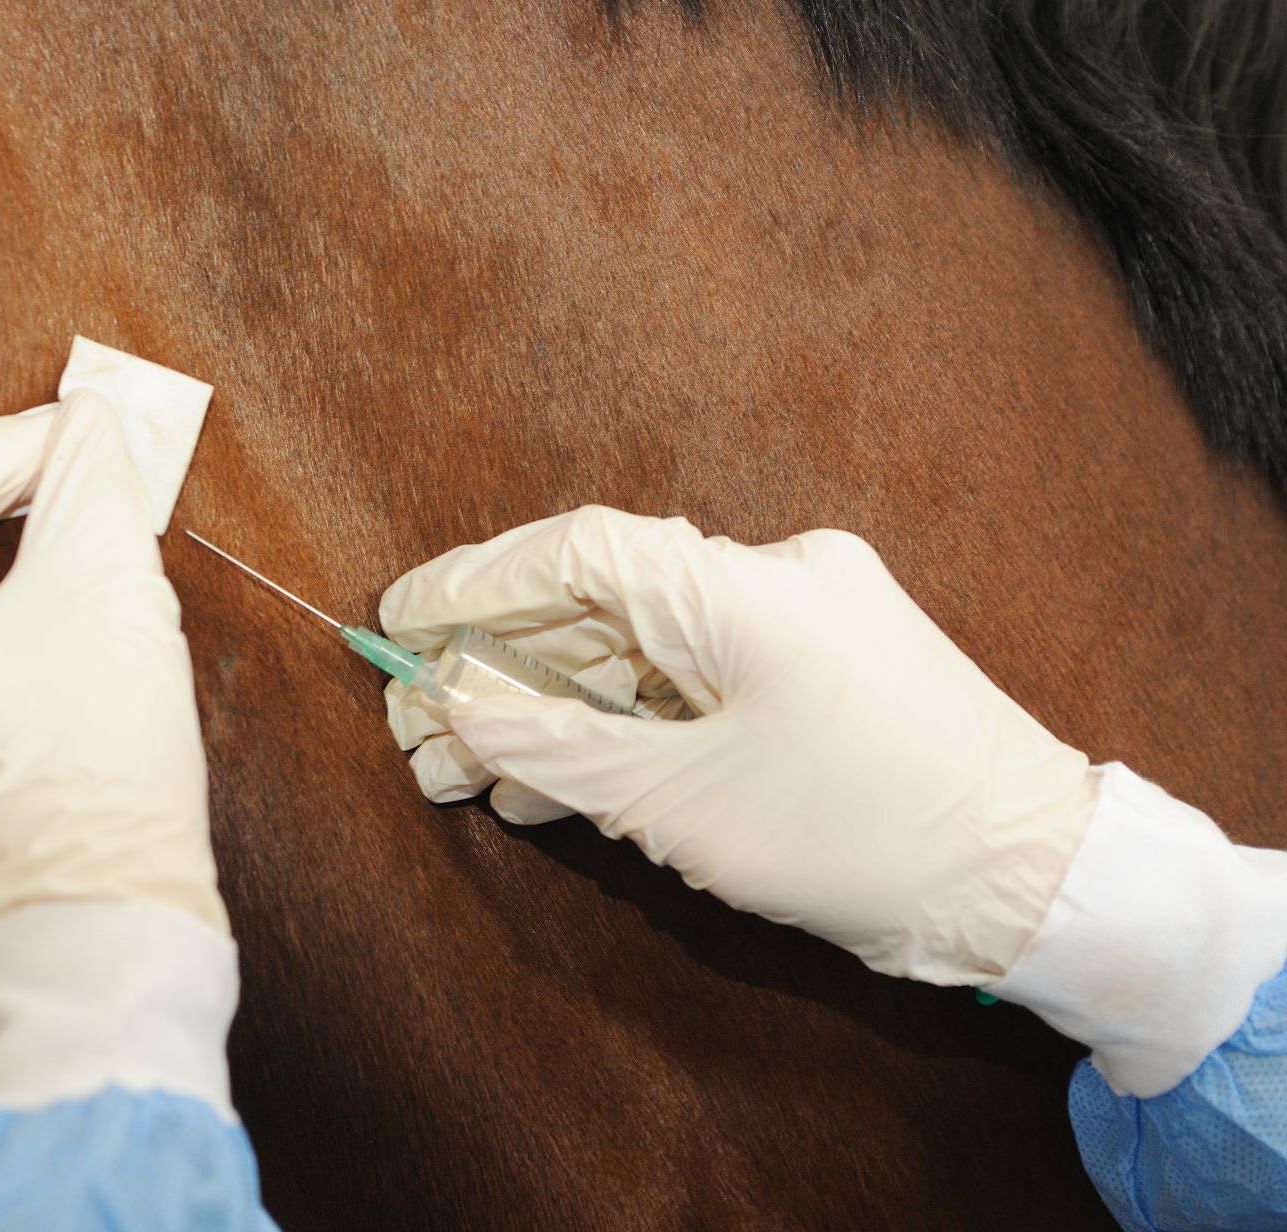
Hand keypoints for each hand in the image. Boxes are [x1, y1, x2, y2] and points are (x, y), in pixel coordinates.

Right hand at [380, 506, 1097, 985]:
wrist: (1037, 882)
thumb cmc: (864, 839)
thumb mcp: (683, 805)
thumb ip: (555, 745)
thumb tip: (455, 705)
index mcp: (747, 588)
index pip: (576, 553)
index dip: (474, 585)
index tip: (397, 622)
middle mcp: (777, 574)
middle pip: (601, 603)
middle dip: (500, 669)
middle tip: (416, 729)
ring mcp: (803, 617)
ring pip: (643, 646)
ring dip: (556, 705)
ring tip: (465, 772)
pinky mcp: (820, 663)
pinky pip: (696, 675)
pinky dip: (625, 719)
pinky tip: (554, 774)